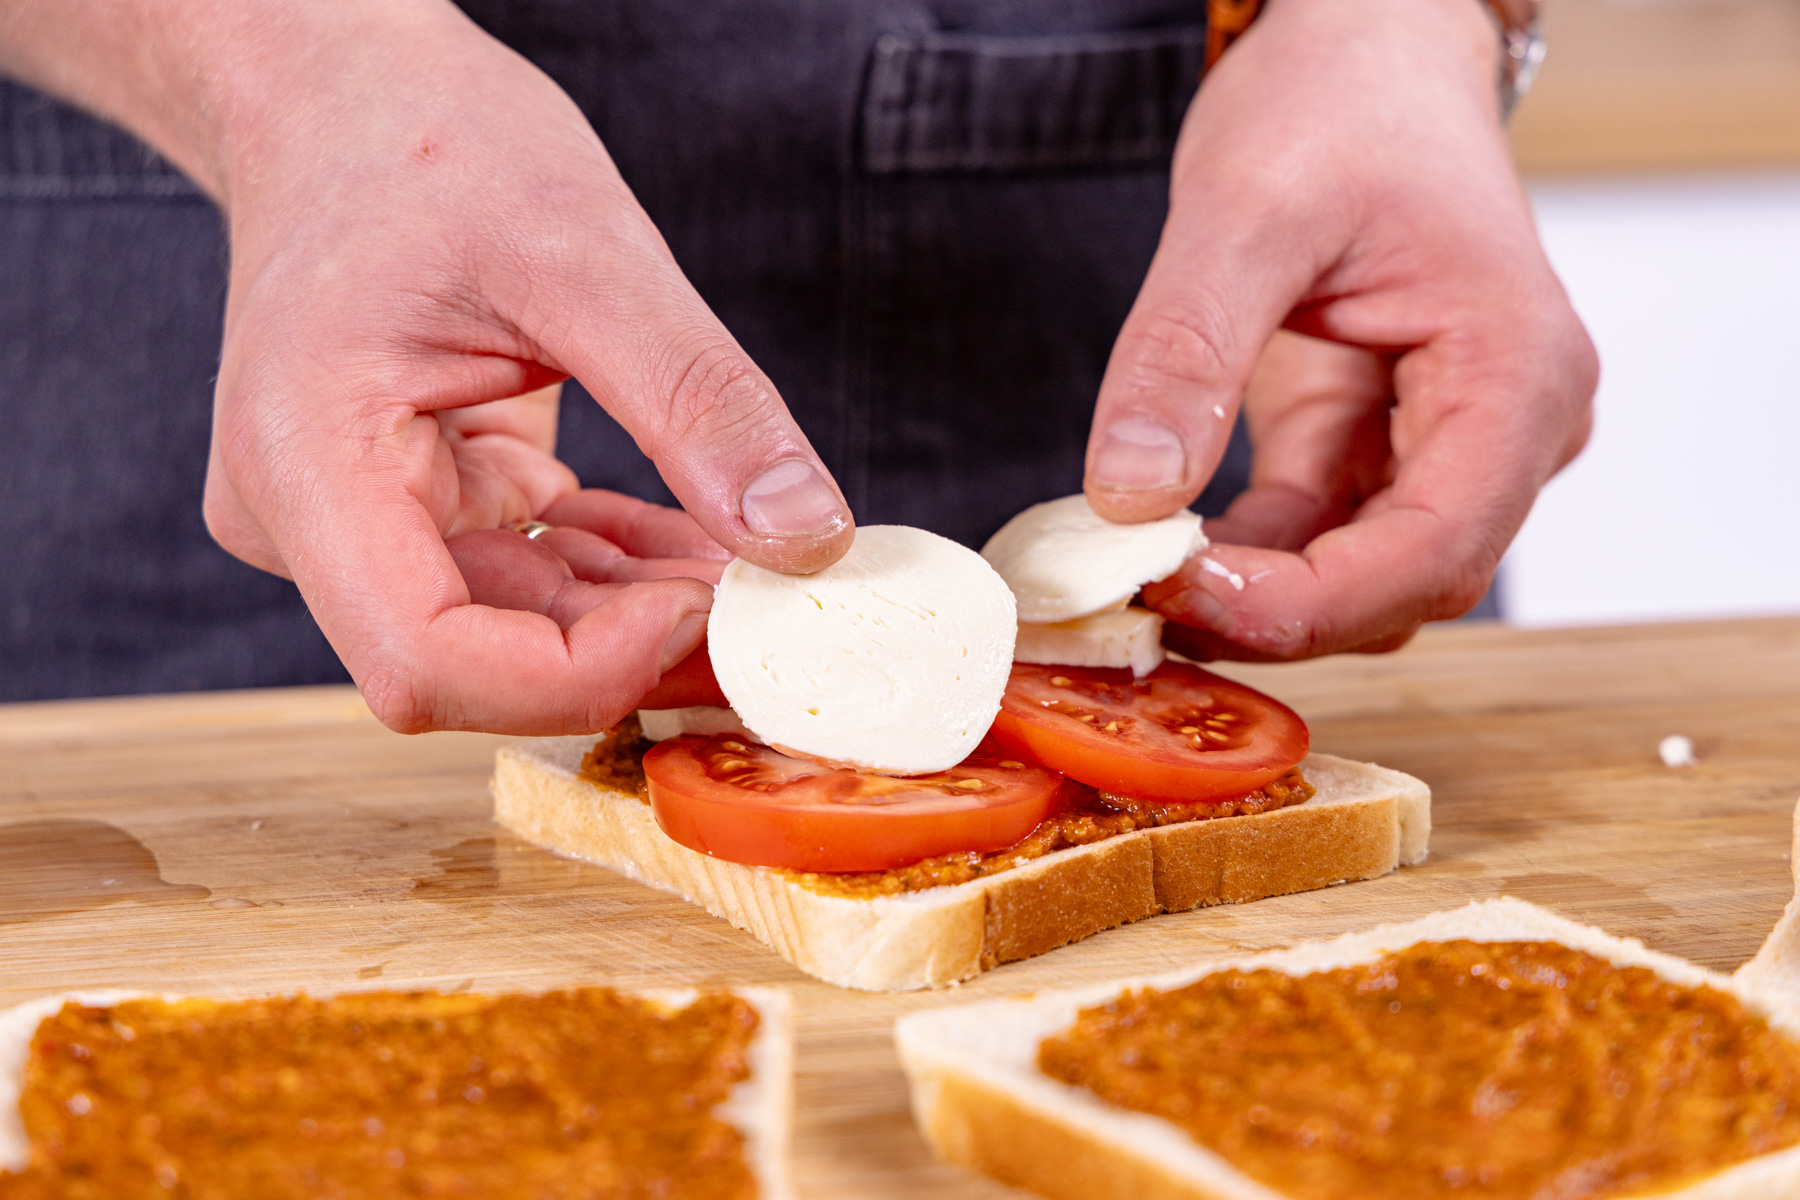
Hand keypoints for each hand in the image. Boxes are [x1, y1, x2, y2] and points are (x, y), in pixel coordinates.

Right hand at [3, 0, 856, 732]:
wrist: (344, 96)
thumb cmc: (423, 140)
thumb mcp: (585, 252)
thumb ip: (698, 402)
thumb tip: (804, 534)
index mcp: (305, 460)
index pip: (427, 659)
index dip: (575, 672)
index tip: (706, 612)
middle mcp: (309, 518)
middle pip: (484, 661)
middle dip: (638, 649)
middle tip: (775, 616)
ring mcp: (359, 520)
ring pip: (520, 629)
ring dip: (646, 611)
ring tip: (756, 566)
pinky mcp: (417, 504)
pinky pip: (531, 576)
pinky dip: (622, 572)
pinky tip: (702, 542)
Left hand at [1083, 0, 1596, 659]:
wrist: (1361, 57)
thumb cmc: (1341, 103)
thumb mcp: (1245, 208)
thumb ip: (1186, 352)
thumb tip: (1129, 493)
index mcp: (1518, 372)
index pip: (1435, 545)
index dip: (1307, 602)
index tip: (1179, 593)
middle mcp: (1506, 429)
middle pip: (1400, 586)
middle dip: (1268, 612)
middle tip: (1128, 599)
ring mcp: (1443, 446)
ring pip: (1354, 581)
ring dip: (1245, 596)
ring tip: (1124, 574)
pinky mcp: (1372, 448)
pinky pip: (1309, 540)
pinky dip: (1234, 557)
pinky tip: (1152, 545)